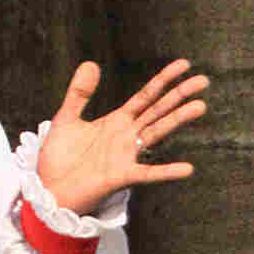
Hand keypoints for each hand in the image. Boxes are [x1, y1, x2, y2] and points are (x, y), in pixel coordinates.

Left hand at [37, 59, 208, 215]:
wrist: (50, 190)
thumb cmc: (60, 158)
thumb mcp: (66, 119)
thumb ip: (79, 93)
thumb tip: (90, 63)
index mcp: (116, 121)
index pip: (145, 96)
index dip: (163, 80)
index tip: (184, 64)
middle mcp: (126, 136)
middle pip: (157, 111)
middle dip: (179, 96)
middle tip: (203, 81)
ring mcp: (126, 155)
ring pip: (156, 133)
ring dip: (177, 120)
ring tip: (199, 106)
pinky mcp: (121, 176)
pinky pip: (147, 173)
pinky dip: (166, 171)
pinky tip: (186, 168)